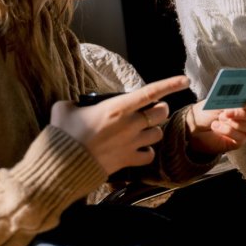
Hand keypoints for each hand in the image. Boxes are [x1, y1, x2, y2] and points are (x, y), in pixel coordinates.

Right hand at [50, 76, 190, 174]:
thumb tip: (77, 105)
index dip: (170, 85)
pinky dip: (147, 152)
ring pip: (157, 134)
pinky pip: (149, 155)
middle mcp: (129, 125)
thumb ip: (77, 103)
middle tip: (150, 110)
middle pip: (161, 114)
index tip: (184, 80)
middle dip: (159, 110)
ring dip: (152, 130)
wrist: (62, 165)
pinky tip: (138, 149)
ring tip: (141, 130)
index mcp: (117, 108)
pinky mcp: (128, 160)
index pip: (150, 93)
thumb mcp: (64, 108)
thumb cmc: (63, 134)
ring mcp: (131, 144)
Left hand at [186, 93, 245, 154]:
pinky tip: (216, 126)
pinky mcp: (240, 141)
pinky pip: (241, 138)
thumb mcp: (219, 99)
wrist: (194, 125)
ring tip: (220, 118)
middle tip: (226, 112)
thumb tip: (241, 103)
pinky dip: (227, 131)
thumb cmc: (208, 109)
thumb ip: (232, 98)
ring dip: (236, 123)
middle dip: (243, 114)